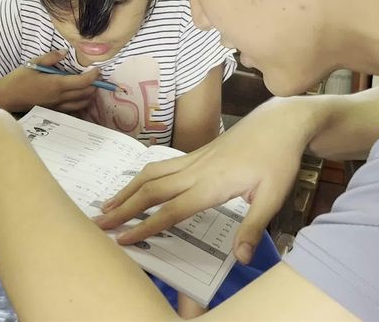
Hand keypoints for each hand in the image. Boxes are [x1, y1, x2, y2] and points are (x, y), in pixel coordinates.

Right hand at [0, 49, 99, 111]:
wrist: (6, 97)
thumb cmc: (18, 79)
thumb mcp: (32, 64)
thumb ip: (51, 57)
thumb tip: (65, 52)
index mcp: (56, 84)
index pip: (82, 82)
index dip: (93, 76)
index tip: (98, 70)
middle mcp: (59, 97)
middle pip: (85, 93)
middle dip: (94, 86)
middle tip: (97, 77)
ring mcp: (56, 106)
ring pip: (80, 104)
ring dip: (89, 96)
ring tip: (91, 87)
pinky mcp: (53, 111)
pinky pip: (72, 109)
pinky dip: (80, 104)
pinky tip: (79, 98)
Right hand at [94, 99, 317, 263]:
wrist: (280, 121)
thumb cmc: (279, 158)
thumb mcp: (273, 196)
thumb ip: (253, 226)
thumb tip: (240, 258)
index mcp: (212, 184)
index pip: (171, 211)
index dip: (145, 227)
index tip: (122, 240)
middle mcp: (196, 170)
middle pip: (151, 191)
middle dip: (123, 208)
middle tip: (98, 224)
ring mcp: (194, 159)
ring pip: (151, 174)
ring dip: (127, 191)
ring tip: (107, 206)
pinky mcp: (196, 153)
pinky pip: (161, 165)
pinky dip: (141, 178)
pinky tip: (134, 185)